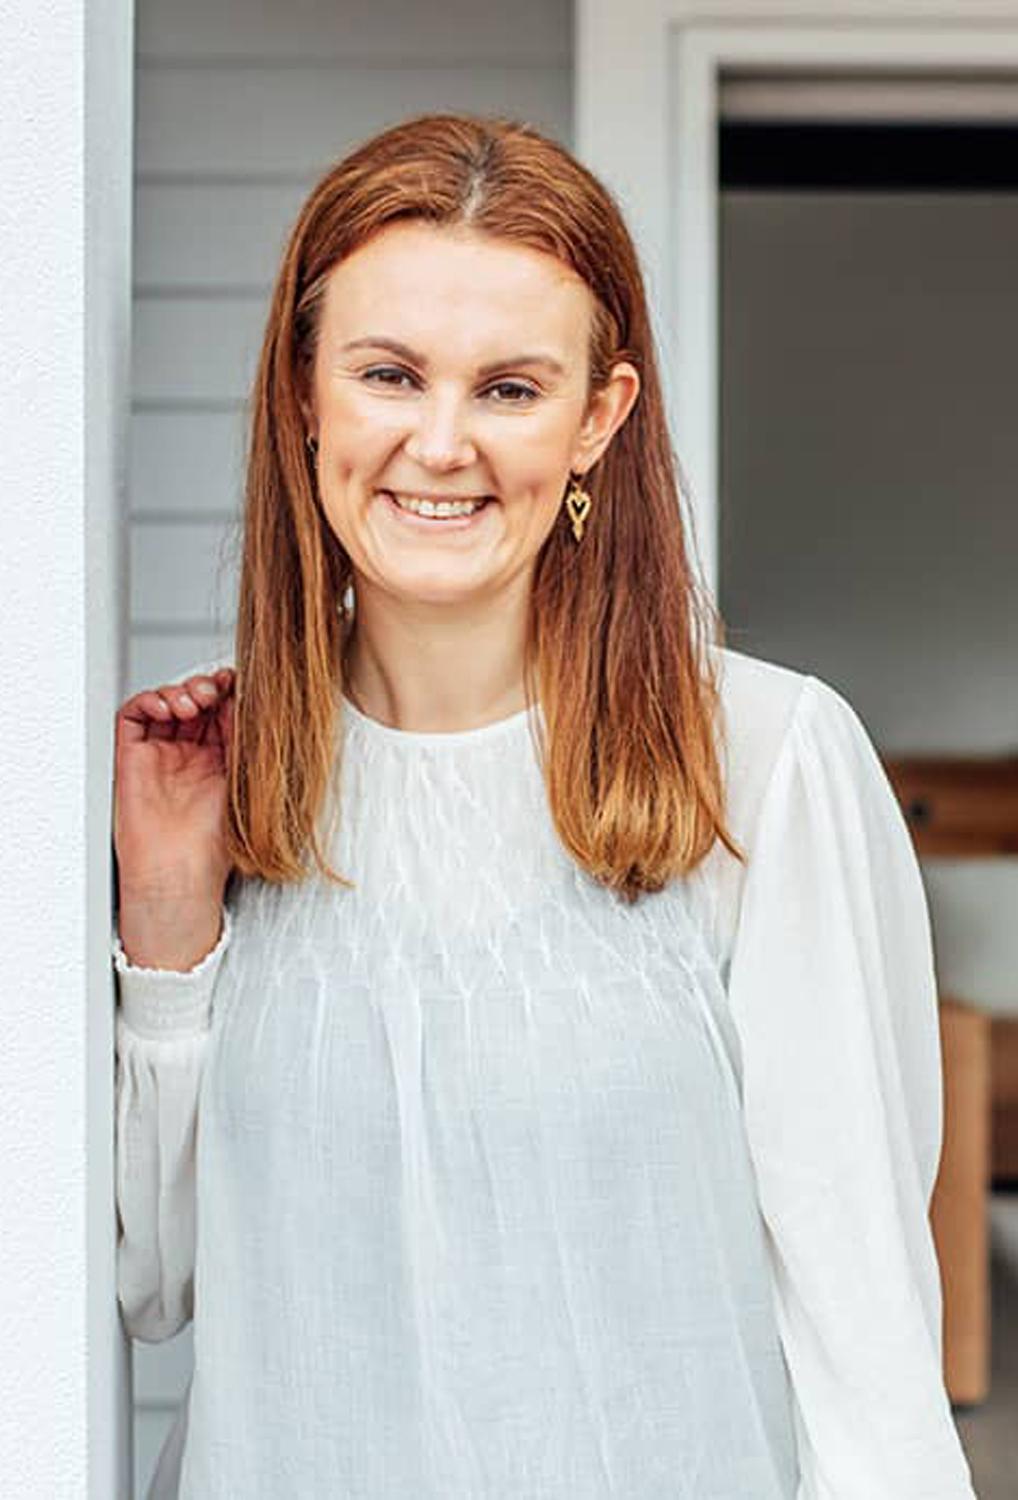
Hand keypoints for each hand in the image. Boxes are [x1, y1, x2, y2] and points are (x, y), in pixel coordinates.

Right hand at [113, 667, 235, 904]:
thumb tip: (246, 696)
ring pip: (165, 704)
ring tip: (192, 703)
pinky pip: (132, 717)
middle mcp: (190, 757)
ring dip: (179, 692)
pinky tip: (167, 709)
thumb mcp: (241, 777)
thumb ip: (242, 736)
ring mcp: (161, 756)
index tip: (236, 682)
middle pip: (194, 703)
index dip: (227, 693)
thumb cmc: (213, 841)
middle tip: (214, 691)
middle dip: (204, 688)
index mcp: (221, 761)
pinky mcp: (131, 758)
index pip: (221, 712)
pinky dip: (148, 702)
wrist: (180, 869)